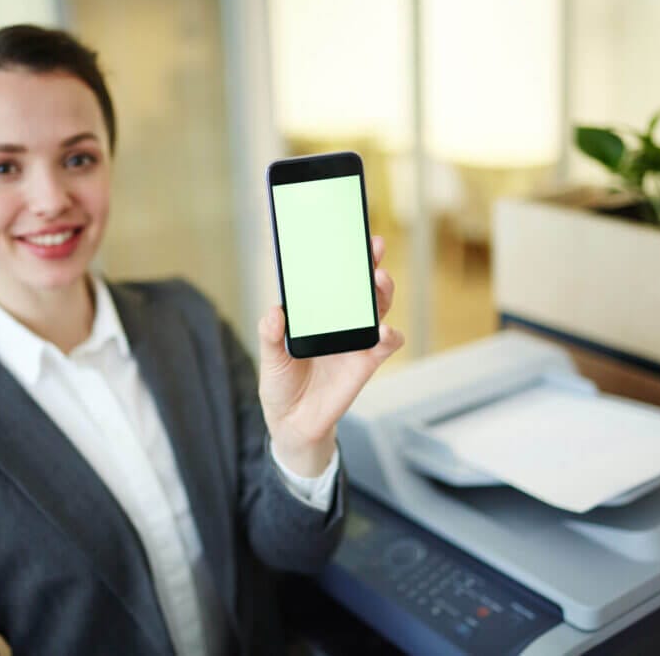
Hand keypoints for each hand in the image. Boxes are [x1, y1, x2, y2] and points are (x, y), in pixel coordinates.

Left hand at [257, 235, 403, 475]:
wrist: (292, 423)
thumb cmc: (281, 384)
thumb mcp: (270, 357)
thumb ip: (270, 335)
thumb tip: (274, 312)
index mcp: (317, 313)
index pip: (334, 278)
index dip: (344, 256)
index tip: (349, 236)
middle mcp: (340, 322)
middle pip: (362, 287)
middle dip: (370, 264)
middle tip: (373, 249)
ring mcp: (356, 340)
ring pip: (378, 309)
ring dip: (382, 292)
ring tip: (379, 280)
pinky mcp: (366, 363)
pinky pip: (385, 345)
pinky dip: (390, 336)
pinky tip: (385, 332)